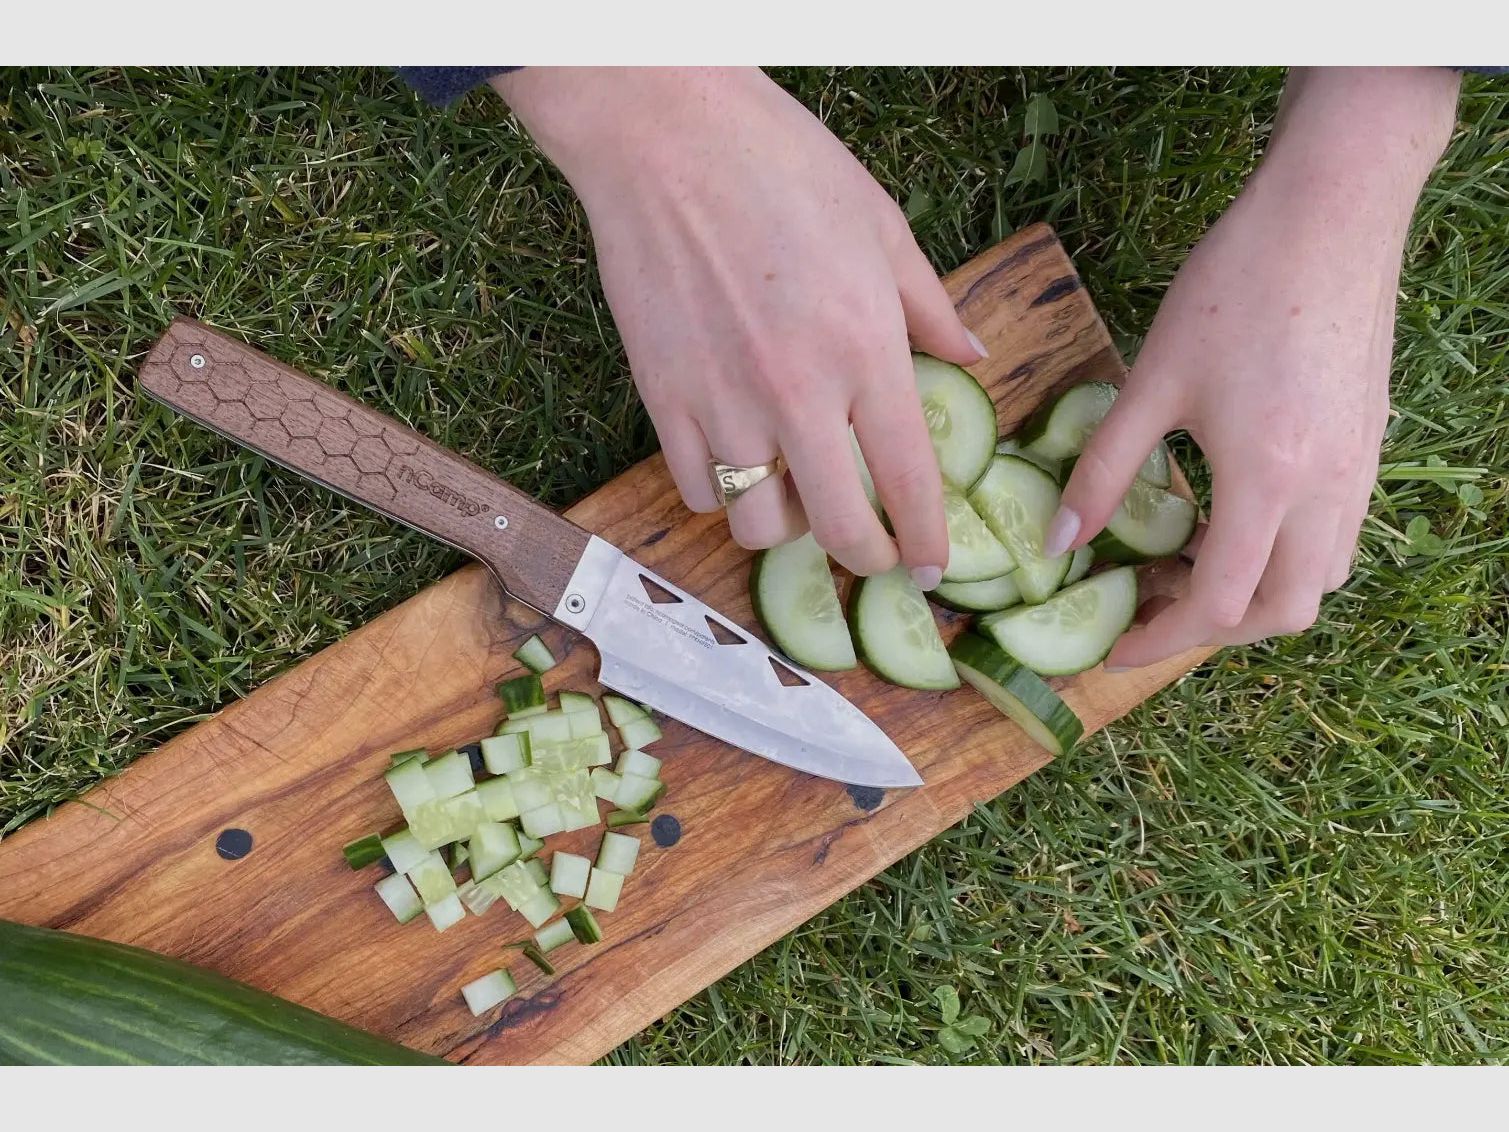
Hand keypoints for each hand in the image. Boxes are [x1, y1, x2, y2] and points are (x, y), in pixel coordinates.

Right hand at [494, 67, 983, 583]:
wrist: (665, 134)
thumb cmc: (782, 165)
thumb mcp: (880, 225)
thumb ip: (928, 306)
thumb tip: (972, 356)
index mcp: (865, 348)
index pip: (909, 481)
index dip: (925, 540)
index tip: (930, 566)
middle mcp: (797, 393)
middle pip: (838, 528)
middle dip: (866, 557)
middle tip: (873, 553)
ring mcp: (723, 402)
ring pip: (758, 524)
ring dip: (786, 525)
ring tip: (795, 492)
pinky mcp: (662, 397)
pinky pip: (698, 488)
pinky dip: (722, 491)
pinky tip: (736, 458)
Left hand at [1045, 67, 1459, 668]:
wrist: (1330, 215)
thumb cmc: (1234, 287)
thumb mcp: (1151, 382)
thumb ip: (1103, 470)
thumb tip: (1059, 543)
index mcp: (1266, 478)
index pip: (1219, 604)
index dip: (1161, 641)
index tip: (1115, 649)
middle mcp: (1327, 490)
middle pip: (1281, 613)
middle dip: (1212, 631)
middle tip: (1151, 609)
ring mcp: (1359, 471)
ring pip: (1317, 581)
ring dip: (1254, 597)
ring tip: (1186, 565)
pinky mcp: (1368, 447)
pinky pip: (1336, 538)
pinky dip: (1285, 557)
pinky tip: (1233, 520)